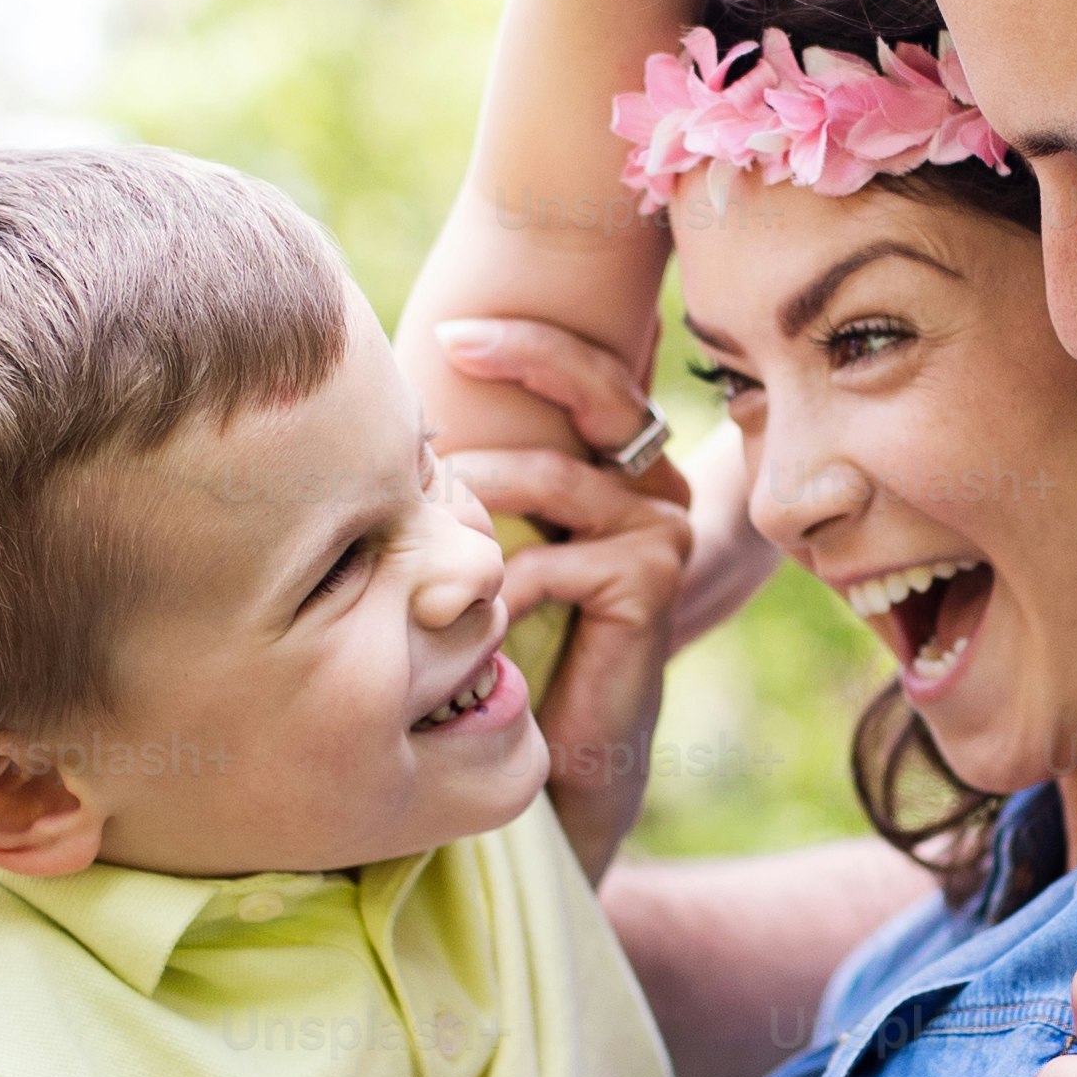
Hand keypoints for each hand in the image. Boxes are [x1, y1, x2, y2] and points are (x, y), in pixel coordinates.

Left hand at [437, 315, 770, 637]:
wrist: (574, 745)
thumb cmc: (527, 638)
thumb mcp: (507, 537)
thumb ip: (492, 474)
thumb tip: (412, 404)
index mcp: (630, 464)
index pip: (595, 373)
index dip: (533, 340)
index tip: (449, 331)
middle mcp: (660, 485)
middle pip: (599, 390)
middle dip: (526, 356)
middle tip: (451, 343)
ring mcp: (663, 530)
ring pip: (554, 478)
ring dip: (476, 490)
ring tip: (419, 510)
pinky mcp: (651, 580)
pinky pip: (550, 563)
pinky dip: (493, 585)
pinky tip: (455, 609)